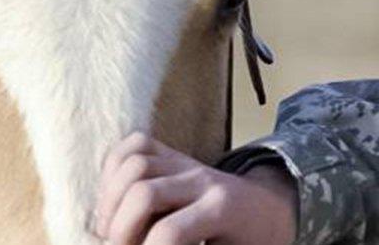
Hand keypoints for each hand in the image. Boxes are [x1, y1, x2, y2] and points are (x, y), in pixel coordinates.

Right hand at [93, 132, 297, 244]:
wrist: (268, 210)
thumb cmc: (250, 241)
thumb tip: (151, 242)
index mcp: (221, 209)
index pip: (168, 232)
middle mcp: (202, 179)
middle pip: (143, 193)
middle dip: (120, 230)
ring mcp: (187, 162)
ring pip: (134, 164)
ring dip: (110, 201)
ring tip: (110, 230)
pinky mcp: (173, 155)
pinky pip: (135, 144)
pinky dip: (114, 169)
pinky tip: (115, 201)